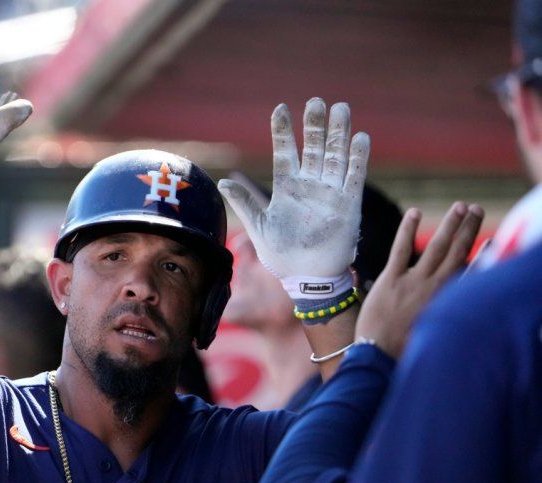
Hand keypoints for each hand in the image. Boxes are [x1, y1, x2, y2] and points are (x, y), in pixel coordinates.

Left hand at [219, 98, 369, 297]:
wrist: (307, 278)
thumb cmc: (281, 256)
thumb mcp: (259, 228)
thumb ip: (245, 203)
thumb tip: (223, 181)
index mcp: (287, 188)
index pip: (285, 152)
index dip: (283, 131)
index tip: (281, 108)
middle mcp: (310, 185)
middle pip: (314, 148)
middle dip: (315, 126)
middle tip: (316, 102)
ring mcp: (330, 193)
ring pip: (335, 156)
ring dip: (339, 134)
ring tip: (341, 109)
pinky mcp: (349, 204)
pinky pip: (355, 177)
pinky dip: (358, 158)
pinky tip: (360, 137)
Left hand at [356, 202, 484, 357]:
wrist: (379, 356)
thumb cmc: (403, 350)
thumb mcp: (432, 333)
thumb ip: (441, 315)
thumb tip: (449, 308)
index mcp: (447, 301)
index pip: (469, 272)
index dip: (480, 255)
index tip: (490, 241)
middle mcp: (435, 288)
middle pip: (457, 252)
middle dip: (468, 229)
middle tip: (476, 209)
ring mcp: (414, 282)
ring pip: (437, 246)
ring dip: (450, 224)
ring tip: (460, 206)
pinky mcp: (391, 280)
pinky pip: (401, 249)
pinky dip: (408, 230)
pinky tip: (415, 213)